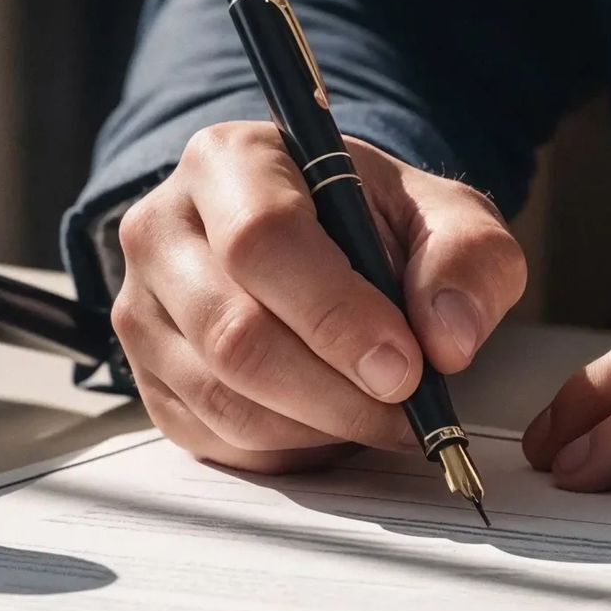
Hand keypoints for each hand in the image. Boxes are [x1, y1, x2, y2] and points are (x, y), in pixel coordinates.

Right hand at [113, 124, 525, 473]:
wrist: (318, 239)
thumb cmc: (370, 221)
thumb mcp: (442, 214)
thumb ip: (466, 258)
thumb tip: (447, 337)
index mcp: (229, 161)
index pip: (262, 241)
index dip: (336, 316)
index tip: (404, 366)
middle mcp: (163, 228)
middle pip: (232, 333)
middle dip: (334, 392)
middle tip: (404, 411)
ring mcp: (143, 306)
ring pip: (221, 397)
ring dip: (316, 428)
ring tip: (378, 416)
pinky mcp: (146, 374)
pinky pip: (213, 436)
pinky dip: (287, 449)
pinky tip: (331, 422)